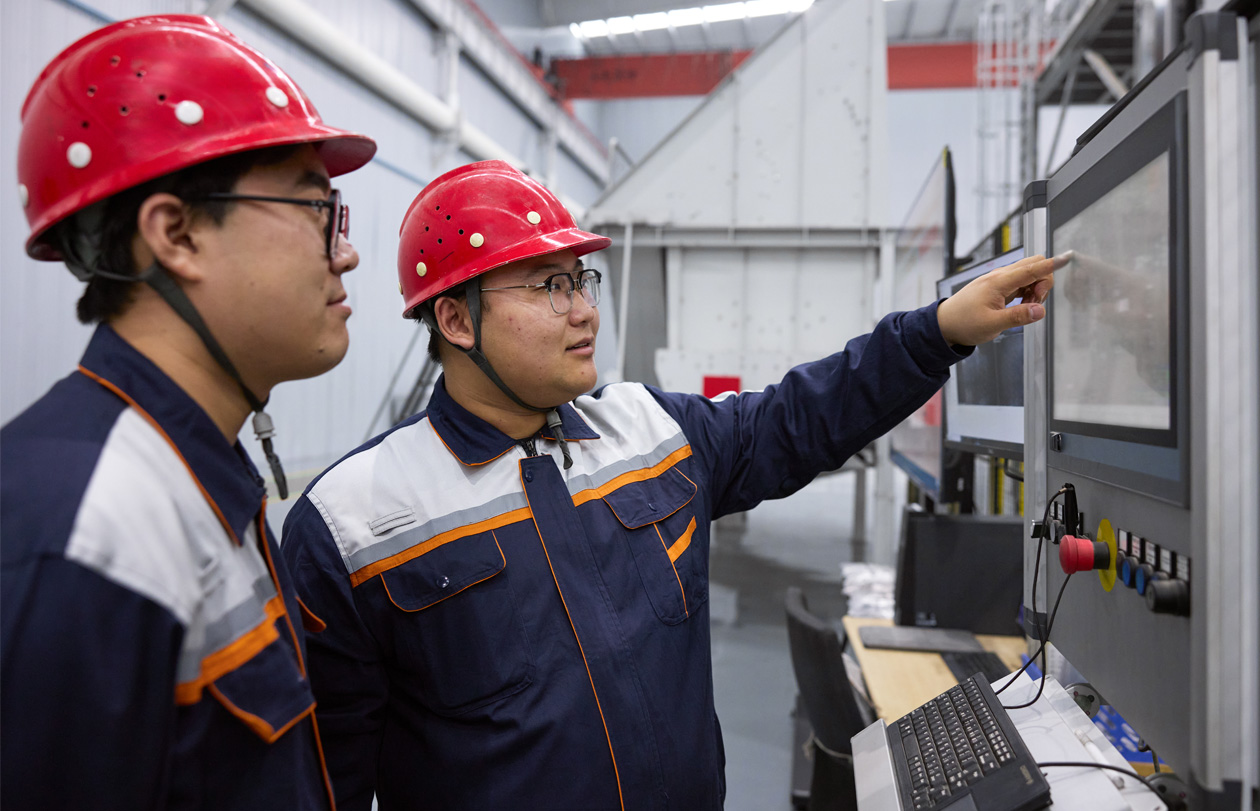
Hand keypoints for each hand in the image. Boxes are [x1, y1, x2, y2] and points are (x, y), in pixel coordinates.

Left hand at [936, 252, 1071, 345]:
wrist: (944, 324)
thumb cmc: (963, 324)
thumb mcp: (992, 324)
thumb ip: (1018, 317)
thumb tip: (1040, 310)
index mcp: (998, 282)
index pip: (1031, 268)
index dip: (1051, 265)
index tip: (1067, 258)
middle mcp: (999, 277)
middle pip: (1033, 265)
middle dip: (1043, 281)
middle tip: (1034, 303)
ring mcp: (999, 281)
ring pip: (1028, 274)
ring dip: (1035, 289)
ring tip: (1024, 308)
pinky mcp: (998, 287)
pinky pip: (1021, 282)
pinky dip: (1027, 292)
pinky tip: (1021, 306)